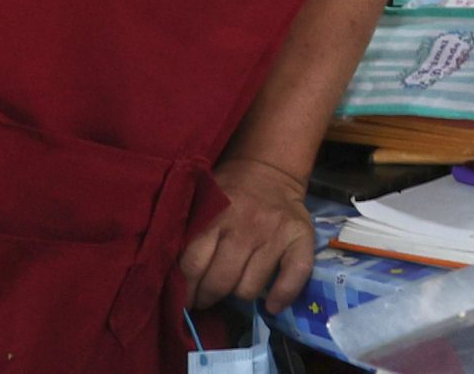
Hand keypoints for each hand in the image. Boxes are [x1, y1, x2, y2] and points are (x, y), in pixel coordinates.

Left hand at [182, 154, 315, 312]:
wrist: (270, 169)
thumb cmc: (228, 192)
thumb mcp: (202, 203)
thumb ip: (188, 234)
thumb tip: (171, 278)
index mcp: (217, 214)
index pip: (192, 265)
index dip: (185, 290)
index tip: (184, 298)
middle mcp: (247, 224)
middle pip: (220, 281)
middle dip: (207, 297)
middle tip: (205, 297)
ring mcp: (275, 232)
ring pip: (249, 288)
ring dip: (239, 294)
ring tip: (233, 287)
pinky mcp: (302, 237)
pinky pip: (295, 276)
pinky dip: (282, 295)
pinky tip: (272, 305)